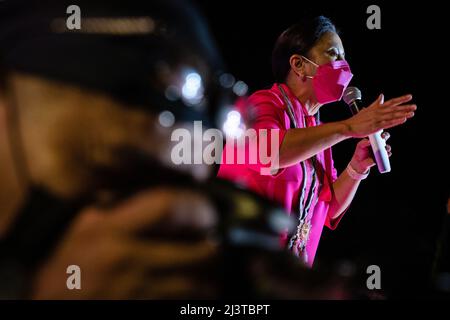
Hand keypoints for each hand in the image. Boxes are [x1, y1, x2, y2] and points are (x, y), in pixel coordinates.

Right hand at [31, 188, 218, 298]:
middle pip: (199, 252)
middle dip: (214, 248)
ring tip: (207, 270)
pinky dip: (195, 297)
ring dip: (208, 276)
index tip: (206, 210)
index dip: (197, 206)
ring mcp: (140, 293)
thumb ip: (116, 208)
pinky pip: (186, 305)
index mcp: (112, 232)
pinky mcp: (147, 311)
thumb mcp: (82, 227)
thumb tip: (156, 194)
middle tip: (213, 243)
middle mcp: (130, 262)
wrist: (50, 308)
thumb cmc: (63, 268)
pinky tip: (192, 290)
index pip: (168, 208)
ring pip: (198, 285)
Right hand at [343, 94, 415, 137]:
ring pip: (392, 115)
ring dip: (402, 114)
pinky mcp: (375, 126)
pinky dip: (396, 121)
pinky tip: (403, 120)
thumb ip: (376, 103)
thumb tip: (382, 96)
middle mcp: (377, 112)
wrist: (348, 126)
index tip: (409, 97)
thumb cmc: (357, 119)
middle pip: (393, 108)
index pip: (390, 102)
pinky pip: (387, 123)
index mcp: (376, 108)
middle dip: (404, 107)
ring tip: (412, 113)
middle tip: (414, 106)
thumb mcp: (368, 109)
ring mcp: (376, 119)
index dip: (400, 99)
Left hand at [349, 131, 391, 173]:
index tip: (379, 131)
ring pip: (387, 147)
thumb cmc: (359, 152)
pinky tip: (388, 154)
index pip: (378, 133)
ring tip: (385, 148)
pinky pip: (387, 155)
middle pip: (385, 138)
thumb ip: (364, 142)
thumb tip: (369, 141)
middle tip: (383, 137)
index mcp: (373, 139)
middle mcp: (378, 144)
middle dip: (386, 136)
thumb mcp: (360, 146)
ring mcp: (380, 150)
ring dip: (388, 147)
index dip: (380, 131)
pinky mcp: (381, 157)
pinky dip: (388, 154)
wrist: (359, 162)